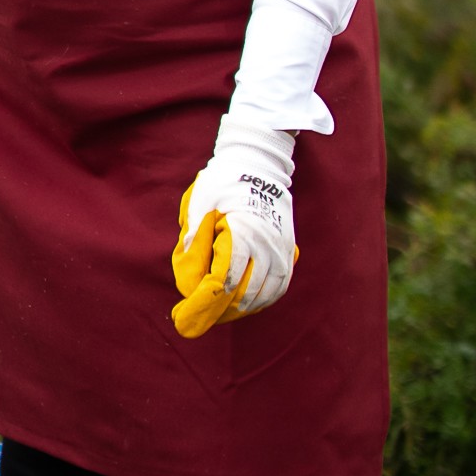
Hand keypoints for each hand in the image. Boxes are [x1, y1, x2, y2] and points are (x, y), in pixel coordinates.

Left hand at [171, 119, 296, 340]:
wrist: (259, 161)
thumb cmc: (226, 178)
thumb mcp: (203, 196)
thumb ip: (194, 227)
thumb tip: (185, 255)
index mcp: (243, 232)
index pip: (230, 278)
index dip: (214, 297)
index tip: (200, 306)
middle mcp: (266, 243)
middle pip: (250, 290)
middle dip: (229, 308)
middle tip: (212, 315)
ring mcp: (281, 246)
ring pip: (269, 291)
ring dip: (250, 305)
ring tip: (231, 312)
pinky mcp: (289, 246)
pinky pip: (283, 281)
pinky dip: (269, 296)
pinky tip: (255, 301)